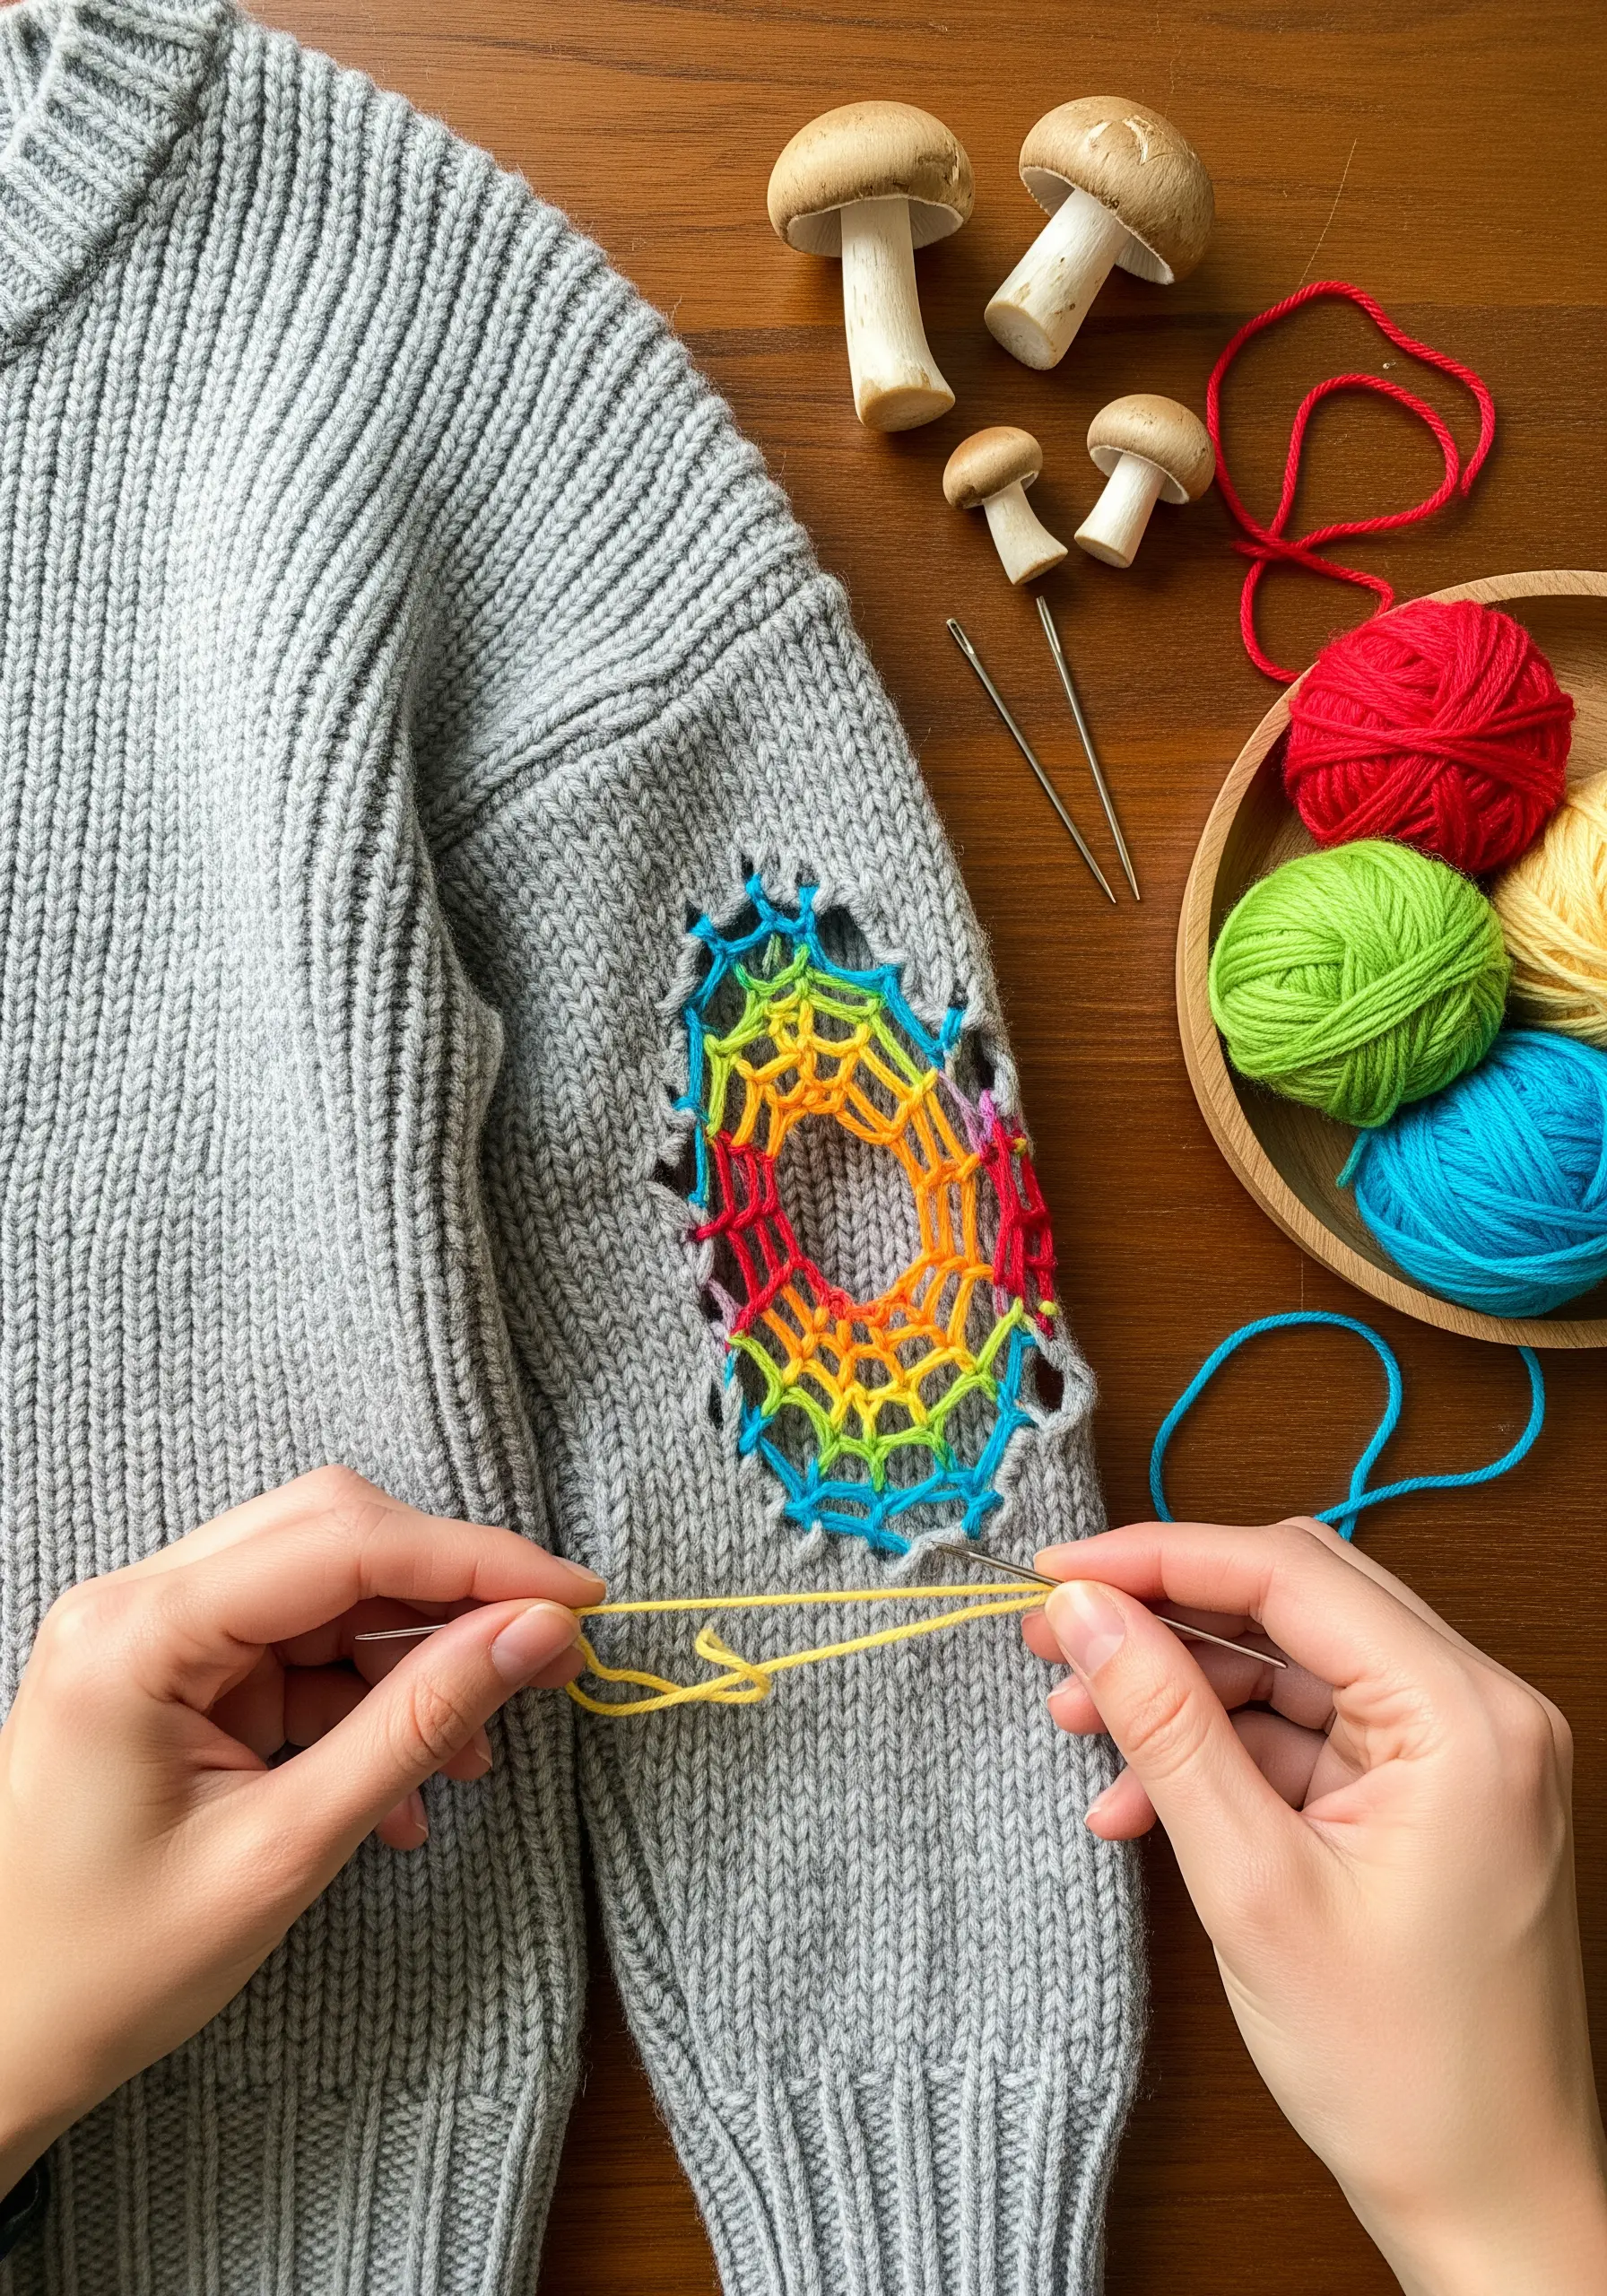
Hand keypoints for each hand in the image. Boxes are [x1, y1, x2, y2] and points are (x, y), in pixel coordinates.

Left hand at [0, 1466, 602, 2193]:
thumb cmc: (109, 1968)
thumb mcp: (285, 1849)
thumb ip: (414, 1727)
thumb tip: (533, 1635)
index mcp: (139, 1632)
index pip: (343, 1542)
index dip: (476, 1561)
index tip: (579, 1598)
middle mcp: (137, 1603)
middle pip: (335, 1538)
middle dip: (452, 1594)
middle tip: (549, 1655)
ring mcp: (152, 1635)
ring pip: (325, 1591)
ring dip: (414, 1660)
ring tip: (476, 1753)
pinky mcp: (173, 1674)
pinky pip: (298, 1650)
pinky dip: (366, 1704)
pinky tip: (411, 1788)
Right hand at [1024, 1517, 1606, 2295]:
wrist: (1490, 2203)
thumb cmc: (1402, 2072)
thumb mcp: (1252, 1886)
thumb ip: (1166, 1726)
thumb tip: (1087, 1610)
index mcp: (1465, 1717)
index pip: (1289, 1573)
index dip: (1157, 1557)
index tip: (1055, 1569)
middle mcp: (1481, 1711)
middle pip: (1296, 1599)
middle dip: (1166, 1613)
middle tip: (1057, 1638)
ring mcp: (1463, 1753)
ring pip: (1295, 1662)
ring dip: (1185, 1687)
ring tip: (1081, 1727)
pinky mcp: (1435, 1796)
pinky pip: (1312, 1731)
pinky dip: (1224, 1750)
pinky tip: (1141, 1801)